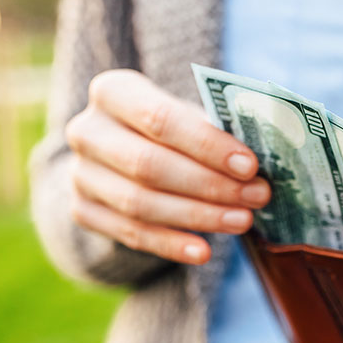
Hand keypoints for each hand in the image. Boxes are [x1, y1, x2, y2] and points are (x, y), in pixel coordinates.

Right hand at [65, 69, 270, 264]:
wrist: (119, 152)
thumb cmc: (171, 130)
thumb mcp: (188, 115)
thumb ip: (215, 128)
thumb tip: (263, 155)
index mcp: (113, 91)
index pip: (160, 119)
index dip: (206, 145)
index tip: (250, 165)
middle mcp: (87, 131)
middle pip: (149, 165)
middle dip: (208, 185)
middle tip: (256, 196)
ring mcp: (80, 174)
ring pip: (139, 203)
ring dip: (197, 216)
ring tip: (241, 221)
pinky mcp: (83, 211)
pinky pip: (130, 234)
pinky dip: (170, 245)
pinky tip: (203, 251)